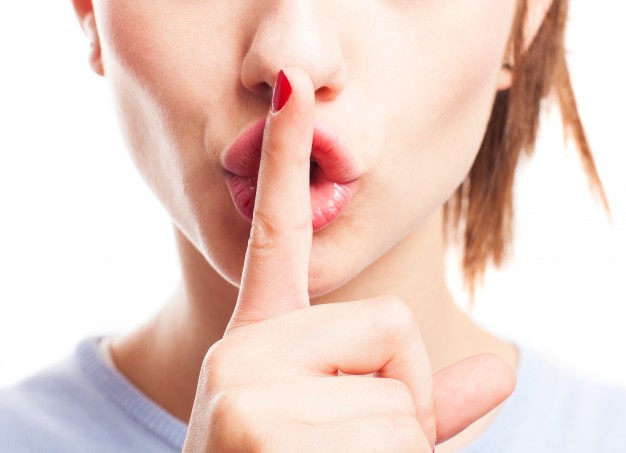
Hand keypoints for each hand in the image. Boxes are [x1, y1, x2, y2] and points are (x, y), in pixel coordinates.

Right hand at [183, 67, 514, 451]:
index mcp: (262, 340)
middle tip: (336, 447)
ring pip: (401, 396)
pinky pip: (392, 434)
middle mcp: (245, 349)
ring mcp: (245, 385)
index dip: (290, 158)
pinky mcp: (253, 420)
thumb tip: (503, 373)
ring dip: (386, 450)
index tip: (293, 88)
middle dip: (397, 399)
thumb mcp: (348, 438)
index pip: (281, 233)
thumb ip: (423, 400)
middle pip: (392, 331)